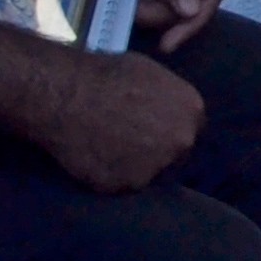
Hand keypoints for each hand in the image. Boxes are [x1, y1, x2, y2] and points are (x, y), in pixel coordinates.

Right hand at [38, 47, 205, 192]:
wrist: (68, 95)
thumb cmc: (106, 75)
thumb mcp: (151, 75)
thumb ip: (167, 99)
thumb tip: (165, 108)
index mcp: (192, 111)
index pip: (189, 130)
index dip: (168, 133)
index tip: (151, 132)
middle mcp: (181, 141)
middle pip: (173, 155)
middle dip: (155, 152)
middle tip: (127, 143)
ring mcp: (155, 166)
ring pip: (146, 174)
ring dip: (131, 167)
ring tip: (106, 149)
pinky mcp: (124, 186)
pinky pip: (118, 185)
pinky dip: (106, 176)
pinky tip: (92, 159)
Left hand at [52, 0, 228, 48]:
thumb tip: (193, 11)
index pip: (207, 2)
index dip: (191, 25)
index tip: (168, 43)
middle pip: (181, 12)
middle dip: (157, 13)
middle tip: (133, 2)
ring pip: (160, 11)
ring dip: (141, 8)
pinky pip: (144, 4)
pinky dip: (132, 3)